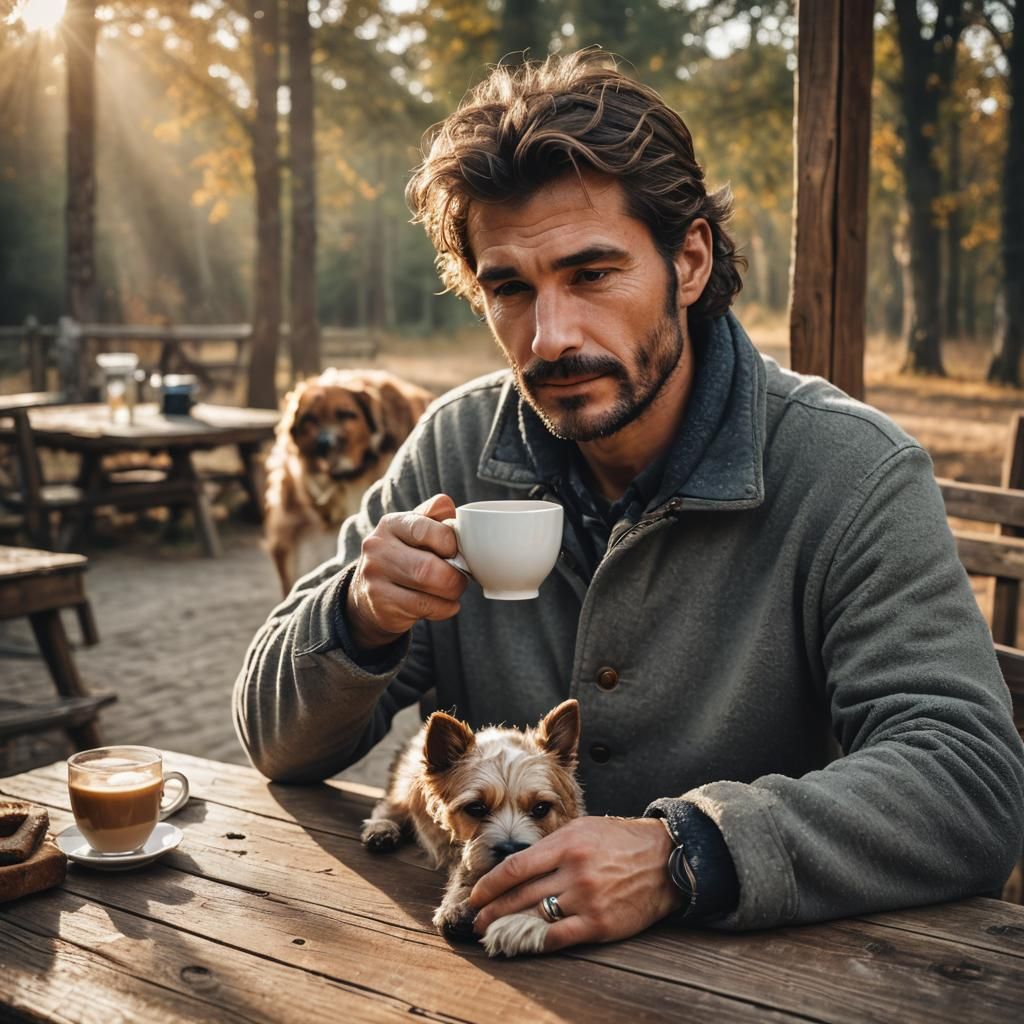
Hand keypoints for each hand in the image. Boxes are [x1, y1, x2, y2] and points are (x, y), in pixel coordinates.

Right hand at [346, 493, 467, 649]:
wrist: (369, 592)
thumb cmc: (404, 555)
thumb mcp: (415, 530)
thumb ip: (433, 516)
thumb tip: (447, 505)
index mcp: (390, 524)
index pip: (424, 529)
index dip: (449, 542)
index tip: (455, 551)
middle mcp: (377, 549)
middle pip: (428, 568)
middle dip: (455, 576)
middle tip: (461, 577)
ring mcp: (375, 580)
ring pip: (427, 591)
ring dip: (451, 594)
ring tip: (453, 590)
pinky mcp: (381, 606)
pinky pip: (424, 609)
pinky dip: (444, 609)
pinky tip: (443, 604)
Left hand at [469, 816, 683, 951]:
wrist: (665, 859)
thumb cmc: (620, 840)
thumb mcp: (583, 829)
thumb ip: (551, 846)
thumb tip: (518, 866)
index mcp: (566, 844)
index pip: (515, 867)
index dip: (490, 885)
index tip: (477, 896)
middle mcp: (573, 871)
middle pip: (520, 895)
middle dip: (493, 911)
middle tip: (478, 922)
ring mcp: (587, 898)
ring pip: (536, 917)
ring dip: (511, 929)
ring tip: (497, 935)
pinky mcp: (600, 924)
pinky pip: (559, 937)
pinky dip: (538, 943)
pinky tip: (525, 945)